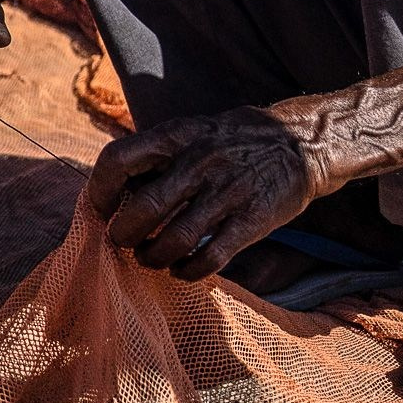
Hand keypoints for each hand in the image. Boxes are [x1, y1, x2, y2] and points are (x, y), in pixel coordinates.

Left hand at [87, 105, 329, 280]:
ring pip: (174, 239)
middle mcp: (200, 161)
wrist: (303, 142)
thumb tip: (115, 188)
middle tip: (122, 242)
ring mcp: (228, 191)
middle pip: (143, 207)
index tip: (100, 209)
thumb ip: (159, 155)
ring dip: (152, 257)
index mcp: (179, 135)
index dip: (99, 191)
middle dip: (123, 234)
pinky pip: (209, 258)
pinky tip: (181, 270)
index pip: (119, 159)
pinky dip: (187, 271)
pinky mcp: (252, 220)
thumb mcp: (195, 131)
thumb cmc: (236, 140)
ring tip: (150, 259)